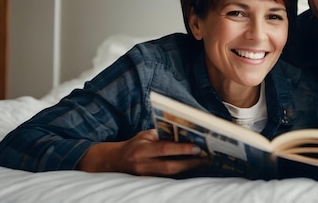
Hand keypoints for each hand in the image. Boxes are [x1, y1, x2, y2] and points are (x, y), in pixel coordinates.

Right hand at [77, 129, 206, 175]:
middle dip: (188, 163)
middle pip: (169, 166)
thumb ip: (160, 135)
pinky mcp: (147, 181)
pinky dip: (179, 174)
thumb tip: (182, 134)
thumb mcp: (144, 135)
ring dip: (186, 169)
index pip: (164, 149)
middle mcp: (143, 164)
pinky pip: (165, 178)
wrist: (114, 161)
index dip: (181, 149)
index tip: (197, 148)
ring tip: (201, 163)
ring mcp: (144, 175)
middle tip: (203, 158)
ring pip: (169, 175)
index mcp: (141, 149)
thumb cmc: (134, 144)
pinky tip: (190, 169)